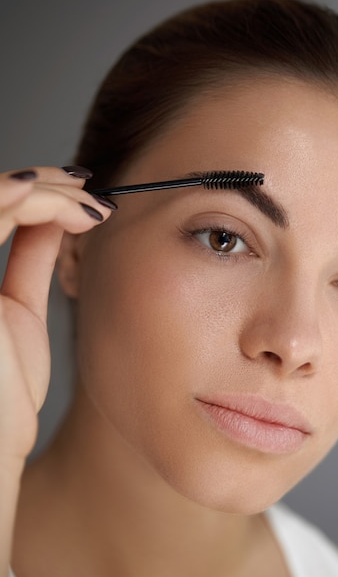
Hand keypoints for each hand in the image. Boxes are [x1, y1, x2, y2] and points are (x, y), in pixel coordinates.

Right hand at [0, 167, 113, 464]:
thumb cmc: (3, 393)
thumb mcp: (19, 312)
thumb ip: (28, 259)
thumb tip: (54, 219)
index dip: (37, 191)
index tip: (85, 197)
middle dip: (44, 183)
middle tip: (89, 189)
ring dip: (47, 188)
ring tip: (90, 200)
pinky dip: (35, 200)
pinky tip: (75, 208)